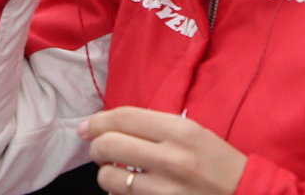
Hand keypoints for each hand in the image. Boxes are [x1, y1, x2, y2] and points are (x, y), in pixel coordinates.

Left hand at [78, 107, 246, 194]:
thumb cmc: (217, 162)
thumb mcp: (193, 132)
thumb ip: (153, 126)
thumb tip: (106, 126)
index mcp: (180, 131)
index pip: (123, 118)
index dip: (98, 121)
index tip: (86, 127)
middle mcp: (170, 158)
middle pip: (108, 146)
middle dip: (97, 148)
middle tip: (101, 151)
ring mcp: (165, 190)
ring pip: (108, 179)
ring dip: (107, 176)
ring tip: (120, 174)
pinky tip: (133, 191)